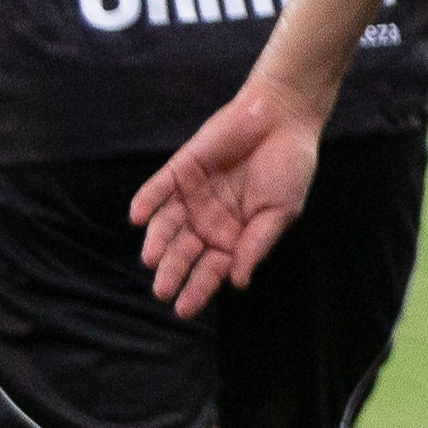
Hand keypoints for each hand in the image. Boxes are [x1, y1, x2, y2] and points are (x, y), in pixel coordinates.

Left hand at [131, 81, 323, 318]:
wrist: (282, 119)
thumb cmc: (289, 168)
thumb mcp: (281, 212)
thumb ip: (256, 245)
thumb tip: (238, 282)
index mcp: (234, 236)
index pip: (212, 269)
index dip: (199, 288)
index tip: (184, 308)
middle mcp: (208, 221)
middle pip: (184, 252)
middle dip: (173, 271)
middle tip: (163, 290)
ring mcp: (191, 196)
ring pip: (167, 225)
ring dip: (157, 242)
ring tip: (151, 258)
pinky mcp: (179, 170)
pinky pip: (158, 189)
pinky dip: (147, 201)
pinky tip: (138, 217)